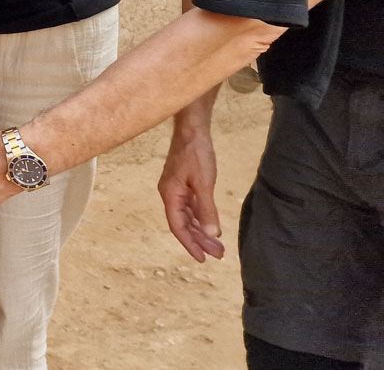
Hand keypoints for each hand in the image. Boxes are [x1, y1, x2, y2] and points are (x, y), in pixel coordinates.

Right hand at [158, 129, 224, 260]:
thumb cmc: (195, 154)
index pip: (178, 226)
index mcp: (170, 195)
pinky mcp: (185, 184)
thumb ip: (207, 209)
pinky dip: (202, 218)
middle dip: (200, 240)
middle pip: (184, 224)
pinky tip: (212, 226)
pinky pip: (192, 207)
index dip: (189, 244)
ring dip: (202, 231)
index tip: (202, 259)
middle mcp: (171, 194)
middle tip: (218, 255)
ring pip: (189, 216)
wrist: (193, 130)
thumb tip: (213, 234)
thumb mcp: (204, 183)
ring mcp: (177, 189)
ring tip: (218, 246)